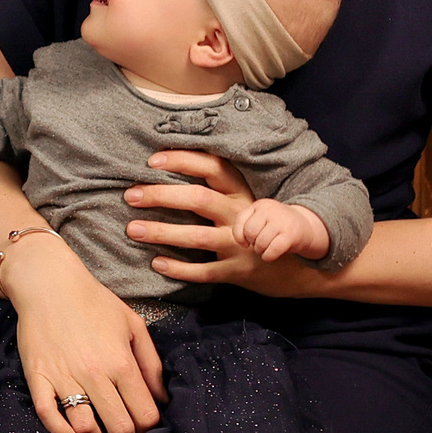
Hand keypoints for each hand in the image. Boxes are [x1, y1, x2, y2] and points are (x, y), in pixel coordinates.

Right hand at [0, 240, 167, 432]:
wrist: (48, 283)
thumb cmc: (93, 302)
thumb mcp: (133, 325)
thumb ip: (151, 364)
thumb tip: (162, 399)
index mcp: (121, 362)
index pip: (145, 414)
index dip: (150, 432)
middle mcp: (94, 374)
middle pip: (119, 428)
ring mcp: (64, 377)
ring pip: (85, 428)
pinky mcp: (38, 377)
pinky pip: (48, 415)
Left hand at [139, 150, 321, 297]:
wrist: (301, 267)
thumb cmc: (263, 227)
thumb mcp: (248, 202)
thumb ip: (220, 188)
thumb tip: (172, 168)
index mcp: (243, 193)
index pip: (212, 167)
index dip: (182, 160)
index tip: (151, 160)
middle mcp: (241, 215)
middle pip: (198, 199)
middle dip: (161, 195)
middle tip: (131, 195)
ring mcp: (240, 246)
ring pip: (196, 236)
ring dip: (161, 232)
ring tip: (133, 229)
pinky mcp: (237, 272)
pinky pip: (203, 271)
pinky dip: (178, 268)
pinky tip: (156, 263)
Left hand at [233, 196, 328, 261]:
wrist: (306, 226)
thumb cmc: (278, 226)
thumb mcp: (262, 218)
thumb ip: (248, 225)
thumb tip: (242, 242)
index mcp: (261, 205)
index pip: (240, 219)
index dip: (239, 235)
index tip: (245, 242)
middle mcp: (270, 210)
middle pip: (250, 232)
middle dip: (252, 243)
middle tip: (259, 245)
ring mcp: (281, 221)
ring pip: (261, 242)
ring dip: (260, 250)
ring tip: (265, 249)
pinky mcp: (291, 234)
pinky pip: (273, 249)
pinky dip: (268, 256)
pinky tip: (269, 256)